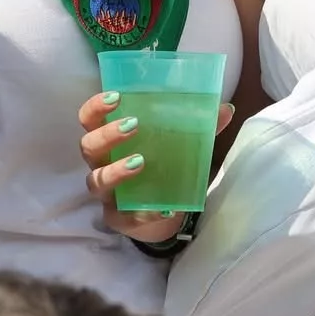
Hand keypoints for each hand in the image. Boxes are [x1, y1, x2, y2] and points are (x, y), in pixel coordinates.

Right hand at [79, 90, 232, 243]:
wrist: (164, 210)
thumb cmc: (162, 167)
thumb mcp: (179, 145)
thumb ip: (198, 127)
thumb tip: (226, 109)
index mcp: (111, 140)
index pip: (90, 119)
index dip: (96, 107)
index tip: (116, 96)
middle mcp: (102, 164)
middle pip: (88, 146)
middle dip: (107, 134)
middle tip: (133, 125)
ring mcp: (107, 193)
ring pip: (97, 181)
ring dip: (116, 171)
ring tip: (140, 162)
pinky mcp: (118, 219)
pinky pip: (125, 217)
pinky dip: (144, 212)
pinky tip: (164, 208)